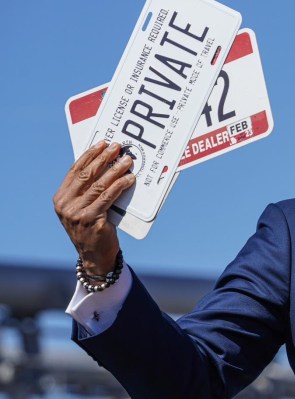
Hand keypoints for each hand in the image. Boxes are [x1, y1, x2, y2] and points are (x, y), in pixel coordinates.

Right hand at [53, 141, 135, 274]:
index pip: (74, 170)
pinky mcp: (91, 220)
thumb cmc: (93, 226)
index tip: (102, 143)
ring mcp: (76, 213)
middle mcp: (65, 204)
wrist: (94, 255)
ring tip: (127, 160)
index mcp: (60, 198)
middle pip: (86, 174)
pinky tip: (129, 179)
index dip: (89, 155)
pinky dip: (120, 186)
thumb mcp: (83, 207)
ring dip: (115, 170)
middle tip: (117, 147)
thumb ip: (88, 189)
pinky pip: (108, 197)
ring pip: (99, 185)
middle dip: (103, 158)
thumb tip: (106, 164)